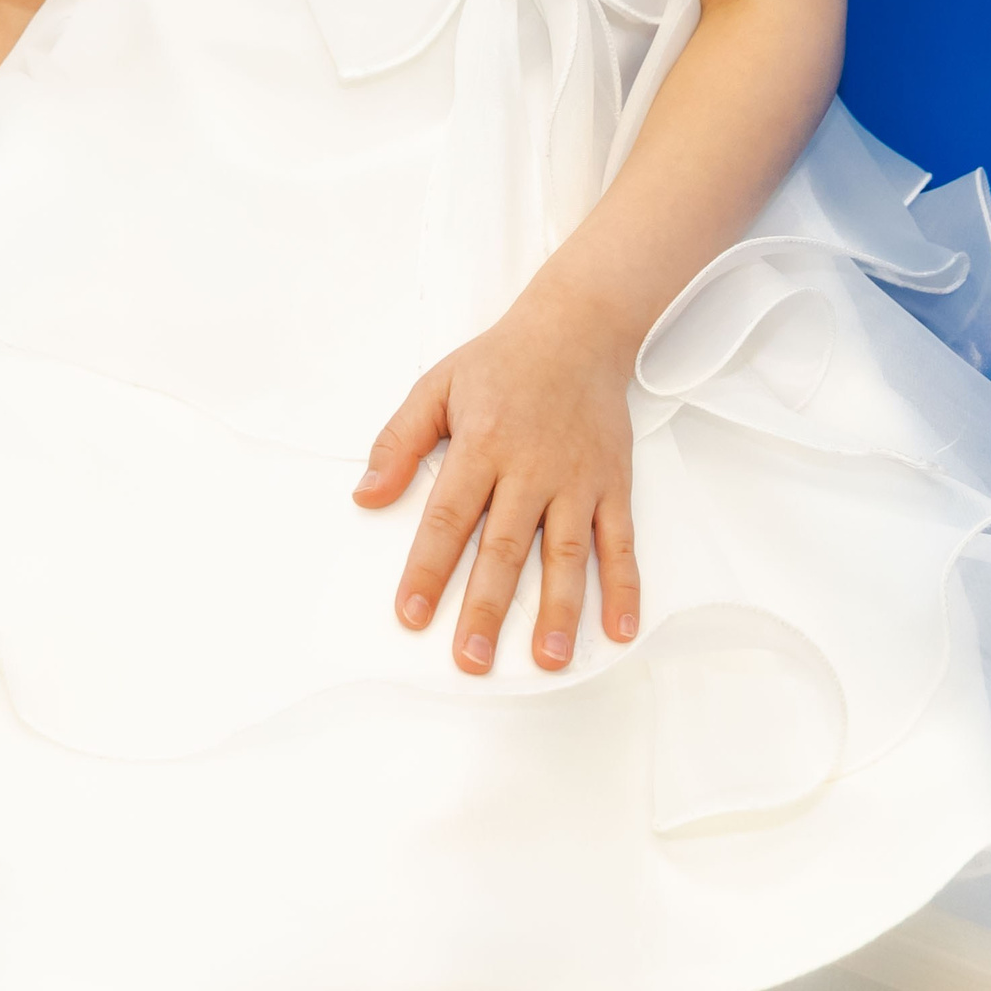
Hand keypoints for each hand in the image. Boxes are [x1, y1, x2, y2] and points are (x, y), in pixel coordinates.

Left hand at [353, 283, 640, 674]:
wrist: (576, 330)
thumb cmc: (501, 363)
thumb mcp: (437, 386)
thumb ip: (399, 441)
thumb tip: (366, 496)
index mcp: (483, 443)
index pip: (449, 516)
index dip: (428, 568)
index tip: (410, 614)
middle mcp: (531, 466)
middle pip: (506, 546)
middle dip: (486, 606)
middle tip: (471, 658)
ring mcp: (576, 478)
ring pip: (566, 552)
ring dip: (559, 609)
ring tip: (547, 660)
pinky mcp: (612, 483)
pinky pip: (621, 541)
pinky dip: (623, 585)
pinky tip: (618, 627)